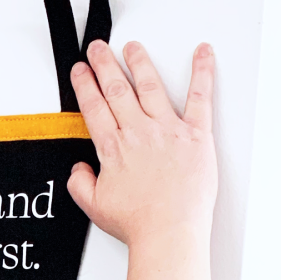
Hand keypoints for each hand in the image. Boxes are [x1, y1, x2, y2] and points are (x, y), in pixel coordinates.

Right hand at [67, 40, 216, 248]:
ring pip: (150, 86)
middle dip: (104, 64)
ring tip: (132, 47)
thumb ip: (80, 184)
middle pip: (117, 89)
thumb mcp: (94, 207)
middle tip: (98, 48)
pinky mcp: (196, 134)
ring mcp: (168, 130)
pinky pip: (200, 96)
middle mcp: (138, 132)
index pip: (94, 108)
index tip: (80, 71)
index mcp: (113, 148)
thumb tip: (78, 169)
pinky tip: (202, 53)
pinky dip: (202, 72)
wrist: (168, 232)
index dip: (84, 85)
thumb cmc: (137, 223)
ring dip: (139, 62)